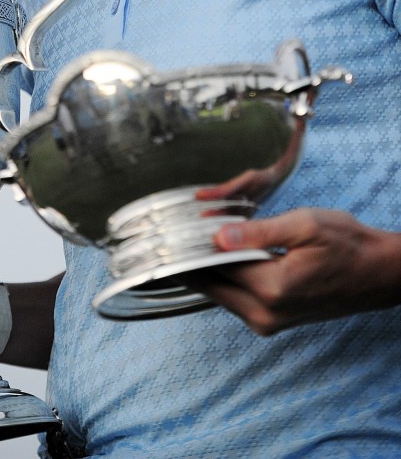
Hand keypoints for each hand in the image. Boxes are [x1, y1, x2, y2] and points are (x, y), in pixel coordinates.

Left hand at [186, 207, 400, 335]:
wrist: (377, 273)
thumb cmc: (346, 243)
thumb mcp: (304, 225)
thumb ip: (258, 232)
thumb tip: (217, 236)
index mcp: (272, 288)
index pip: (214, 268)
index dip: (190, 247)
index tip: (170, 229)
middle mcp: (266, 313)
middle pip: (210, 286)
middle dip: (190, 260)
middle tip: (172, 232)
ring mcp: (269, 322)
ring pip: (219, 295)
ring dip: (205, 270)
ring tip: (191, 239)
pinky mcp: (272, 321)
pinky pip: (234, 299)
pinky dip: (222, 279)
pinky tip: (217, 255)